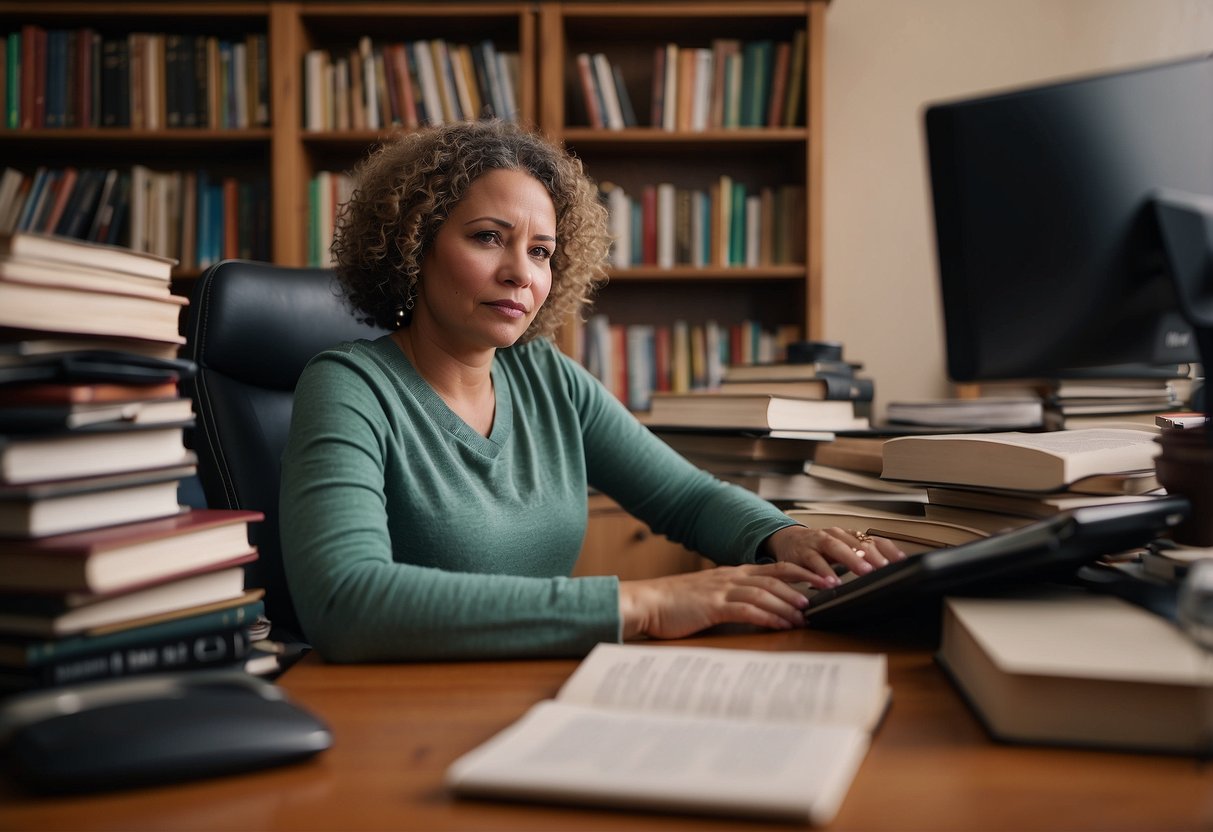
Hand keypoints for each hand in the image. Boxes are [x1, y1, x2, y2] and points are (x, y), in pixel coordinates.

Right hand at [618, 562, 818, 639]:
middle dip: (805, 583)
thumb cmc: (676, 603)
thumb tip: (759, 609)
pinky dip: (768, 617)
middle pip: (776, 577)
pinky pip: (747, 610)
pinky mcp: (713, 606)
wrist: (647, 602)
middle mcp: (731, 578)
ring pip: (765, 592)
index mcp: (733, 573)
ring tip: (808, 612)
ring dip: (789, 602)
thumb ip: (734, 599)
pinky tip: (781, 624)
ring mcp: (722, 591)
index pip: (775, 568)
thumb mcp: (710, 595)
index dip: (801, 571)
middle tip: (828, 591)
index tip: (823, 577)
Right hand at [761, 525, 907, 587]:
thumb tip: (887, 571)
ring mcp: (817, 541)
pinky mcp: (802, 552)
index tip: (901, 562)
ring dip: (850, 559)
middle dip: (871, 555)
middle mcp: (835, 535)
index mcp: (848, 535)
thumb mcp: (841, 551)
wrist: (788, 540)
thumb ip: (860, 558)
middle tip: (884, 567)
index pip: (872, 540)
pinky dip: (823, 571)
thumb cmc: (818, 549)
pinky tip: (831, 581)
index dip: (887, 550)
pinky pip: (813, 561)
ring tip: (863, 571)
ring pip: (835, 547)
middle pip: (856, 542)